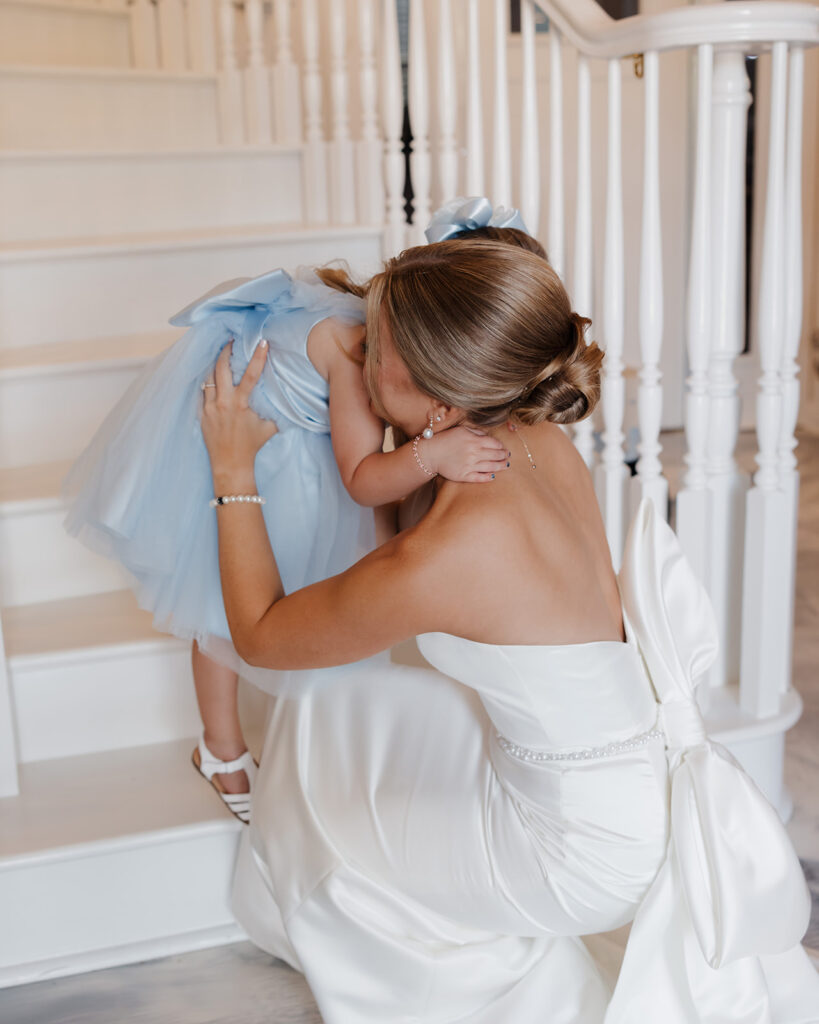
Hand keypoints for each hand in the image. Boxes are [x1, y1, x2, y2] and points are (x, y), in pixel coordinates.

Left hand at [201, 340, 277, 487]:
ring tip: (220, 355)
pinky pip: (202, 391)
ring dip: (215, 364)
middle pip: (221, 368)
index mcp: (241, 404)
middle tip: (231, 341)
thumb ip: (275, 410)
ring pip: (209, 377)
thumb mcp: (269, 427)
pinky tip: (211, 376)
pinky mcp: (202, 413)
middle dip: (226, 351)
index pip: (251, 375)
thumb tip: (286, 398)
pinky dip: (208, 382)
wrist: (230, 464)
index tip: (262, 342)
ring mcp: (210, 407)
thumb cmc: (252, 446)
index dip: (257, 357)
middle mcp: (223, 403)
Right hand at [424, 425, 509, 482]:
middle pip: (495, 455)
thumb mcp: (461, 430)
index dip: (501, 446)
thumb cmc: (445, 439)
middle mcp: (474, 453)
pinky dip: (488, 477)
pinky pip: (479, 478)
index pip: (495, 444)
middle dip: (504, 456)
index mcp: (474, 440)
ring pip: (490, 467)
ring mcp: (469, 465)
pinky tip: (493, 476)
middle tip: (507, 457)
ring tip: (506, 466)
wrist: (430, 453)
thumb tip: (488, 437)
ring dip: (500, 466)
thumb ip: (476, 432)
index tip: (504, 448)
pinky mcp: (464, 475)